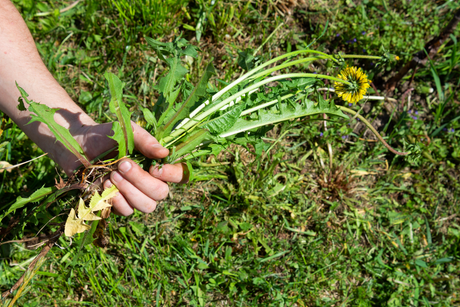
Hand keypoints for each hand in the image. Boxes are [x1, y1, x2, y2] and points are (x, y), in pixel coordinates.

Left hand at [62, 122, 187, 215]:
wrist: (76, 146)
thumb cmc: (105, 136)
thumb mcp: (127, 131)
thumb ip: (146, 141)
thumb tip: (164, 153)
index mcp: (156, 164)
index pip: (180, 175)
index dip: (173, 175)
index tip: (155, 167)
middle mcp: (149, 182)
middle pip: (161, 193)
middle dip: (141, 180)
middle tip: (122, 165)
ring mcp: (134, 196)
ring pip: (146, 206)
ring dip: (129, 191)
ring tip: (112, 174)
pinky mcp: (116, 205)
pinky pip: (127, 211)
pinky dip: (116, 199)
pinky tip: (104, 184)